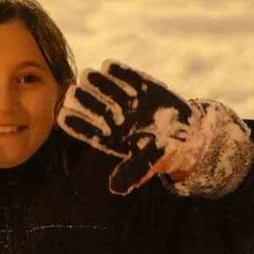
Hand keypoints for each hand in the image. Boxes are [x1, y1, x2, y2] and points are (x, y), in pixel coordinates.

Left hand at [57, 60, 202, 194]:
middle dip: (83, 100)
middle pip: (94, 108)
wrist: (190, 134)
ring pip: (108, 91)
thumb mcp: (150, 163)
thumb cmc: (164, 152)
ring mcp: (127, 101)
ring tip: (87, 75)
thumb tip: (115, 189)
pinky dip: (121, 72)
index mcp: (110, 138)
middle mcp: (114, 118)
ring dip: (98, 83)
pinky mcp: (142, 87)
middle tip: (72, 92)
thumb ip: (132, 173)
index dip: (76, 124)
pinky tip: (109, 65)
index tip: (63, 117)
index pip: (88, 131)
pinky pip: (130, 78)